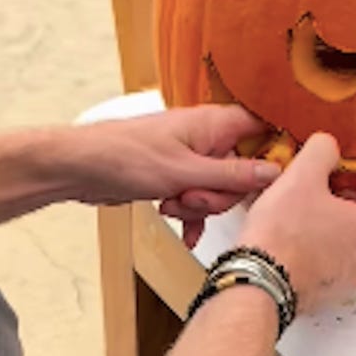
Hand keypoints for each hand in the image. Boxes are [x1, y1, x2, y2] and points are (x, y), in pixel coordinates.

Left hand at [75, 107, 278, 246]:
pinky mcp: (175, 176)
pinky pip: (198, 198)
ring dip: (200, 206)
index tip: (269, 184)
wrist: (80, 168)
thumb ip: (233, 174)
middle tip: (195, 198)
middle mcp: (206, 137)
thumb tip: (274, 172)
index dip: (273, 157)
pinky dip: (191, 215)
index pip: (264, 131)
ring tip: (174, 205)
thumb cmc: (124, 157)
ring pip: (218, 188)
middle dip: (221, 193)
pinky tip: (185, 233)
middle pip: (242, 169)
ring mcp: (190, 157)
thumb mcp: (186, 172)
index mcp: (214, 123)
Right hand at [239, 133, 355, 314]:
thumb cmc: (284, 230)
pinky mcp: (329, 297)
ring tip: (314, 226)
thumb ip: (321, 151)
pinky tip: (299, 249)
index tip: (354, 190)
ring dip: (347, 241)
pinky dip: (329, 262)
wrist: (260, 281)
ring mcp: (351, 281)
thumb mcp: (300, 176)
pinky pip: (340, 275)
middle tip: (336, 207)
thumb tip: (328, 144)